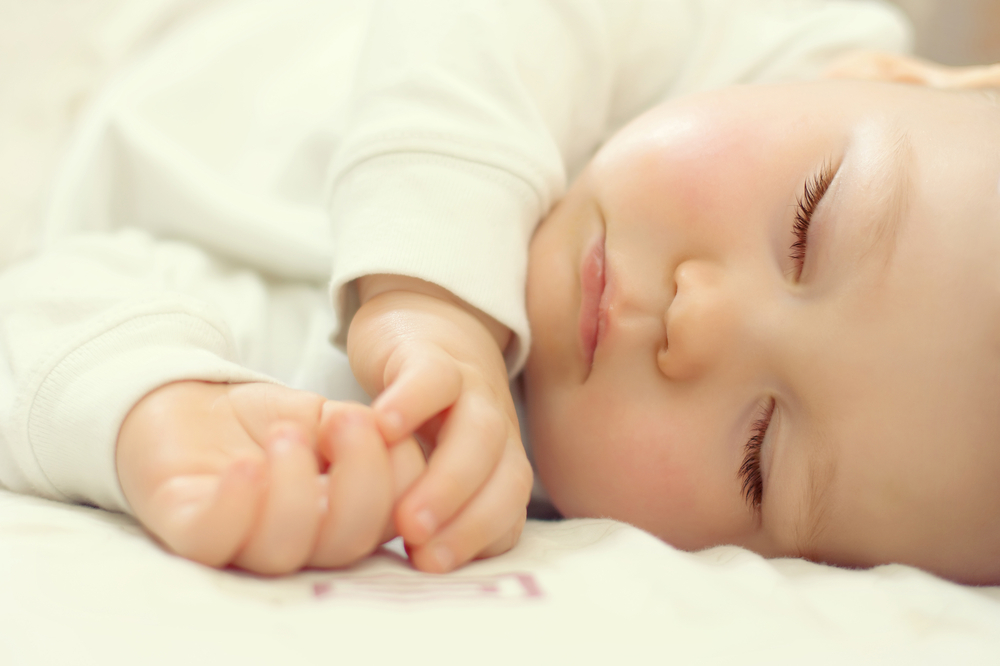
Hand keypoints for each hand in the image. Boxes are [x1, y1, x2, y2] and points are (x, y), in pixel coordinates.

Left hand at [116, 381, 425, 573]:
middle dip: (360, 481)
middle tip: (348, 421)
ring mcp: (240, 541)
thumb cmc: (260, 419)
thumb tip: (392, 439)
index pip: (389, 519)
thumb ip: (359, 432)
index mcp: (338, 519)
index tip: (388, 420)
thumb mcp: (324, 415)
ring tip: (287, 435)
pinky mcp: (186, 529)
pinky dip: (238, 505)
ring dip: (296, 488)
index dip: (402, 478)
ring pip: (284, 551)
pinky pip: (215, 540)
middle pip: (345, 544)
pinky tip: (246, 466)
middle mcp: (296, 540)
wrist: (186, 398)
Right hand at [348, 275, 533, 572]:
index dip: (479, 541)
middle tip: (422, 555)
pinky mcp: (431, 352)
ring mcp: (468, 386)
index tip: (432, 568)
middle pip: (506, 477)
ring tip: (404, 518)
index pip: (509, 511)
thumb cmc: (424, 408)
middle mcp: (494, 427)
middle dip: (468, 522)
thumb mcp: (430, 460)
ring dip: (448, 481)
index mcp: (498, 461)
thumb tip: (412, 564)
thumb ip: (431, 505)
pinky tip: (380, 430)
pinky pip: (433, 377)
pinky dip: (412, 403)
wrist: (422, 318)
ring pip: (480, 433)